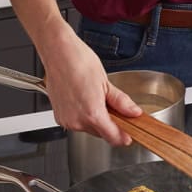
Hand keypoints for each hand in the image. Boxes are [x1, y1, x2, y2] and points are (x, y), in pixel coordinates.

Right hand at [39, 30, 142, 144]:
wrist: (59, 54)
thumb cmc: (80, 63)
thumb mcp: (106, 83)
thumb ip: (121, 102)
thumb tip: (133, 112)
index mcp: (92, 114)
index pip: (112, 137)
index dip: (123, 137)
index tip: (130, 135)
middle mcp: (76, 121)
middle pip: (101, 133)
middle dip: (111, 126)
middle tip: (118, 111)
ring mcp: (66, 120)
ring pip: (88, 129)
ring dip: (97, 121)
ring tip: (99, 100)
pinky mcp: (58, 116)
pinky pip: (77, 123)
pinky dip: (85, 117)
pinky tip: (87, 101)